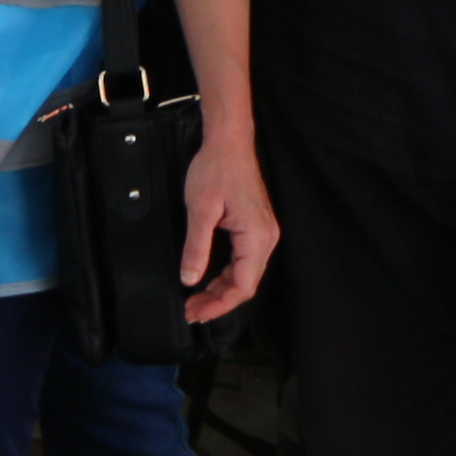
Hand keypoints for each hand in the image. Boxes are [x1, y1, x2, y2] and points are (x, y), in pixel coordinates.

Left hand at [178, 119, 278, 327]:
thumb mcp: (199, 210)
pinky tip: (207, 280)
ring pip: (244, 274)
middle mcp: (266, 238)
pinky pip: (243, 260)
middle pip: (245, 283)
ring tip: (195, 301)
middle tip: (190, 311)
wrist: (228, 143)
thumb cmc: (216, 169)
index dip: (220, 304)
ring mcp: (262, 233)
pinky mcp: (255, 228)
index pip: (243, 285)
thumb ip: (196, 247)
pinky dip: (225, 274)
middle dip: (218, 301)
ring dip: (220, 290)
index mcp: (256, 236)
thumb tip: (190, 279)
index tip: (196, 312)